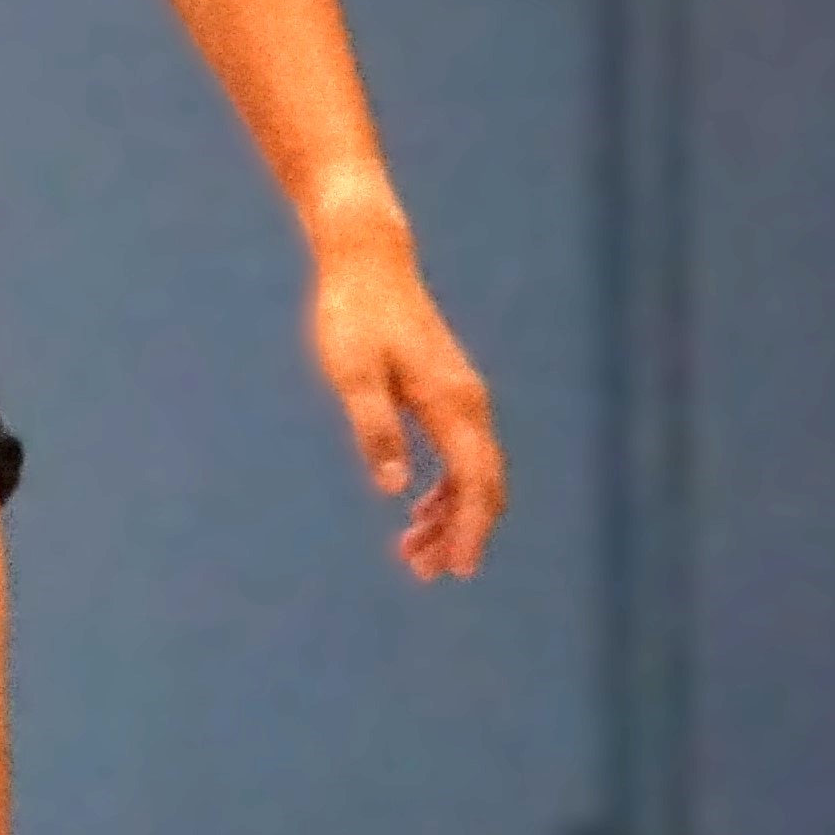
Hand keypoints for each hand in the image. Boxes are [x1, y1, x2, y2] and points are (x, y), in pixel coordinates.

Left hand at [307, 230, 504, 581]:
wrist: (367, 262)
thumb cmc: (353, 316)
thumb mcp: (351, 374)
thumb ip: (374, 428)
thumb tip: (393, 487)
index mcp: (453, 405)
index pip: (474, 483)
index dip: (469, 530)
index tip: (457, 569)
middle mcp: (469, 405)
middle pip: (482, 486)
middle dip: (461, 533)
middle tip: (426, 573)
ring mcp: (462, 399)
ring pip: (472, 474)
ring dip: (450, 516)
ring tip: (413, 554)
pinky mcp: (447, 393)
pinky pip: (460, 455)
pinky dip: (445, 489)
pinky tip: (417, 510)